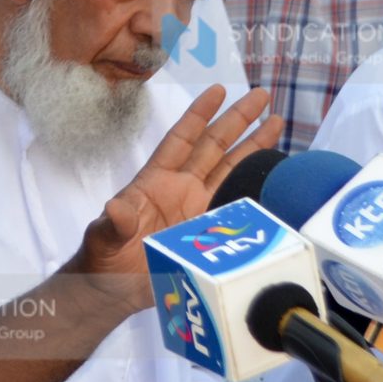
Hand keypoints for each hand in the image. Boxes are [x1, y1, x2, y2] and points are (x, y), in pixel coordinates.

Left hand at [76, 87, 280, 273]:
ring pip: (232, 171)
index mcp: (157, 181)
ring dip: (254, 148)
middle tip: (262, 95)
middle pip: (214, 147)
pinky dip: (258, 192)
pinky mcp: (213, 234)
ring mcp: (200, 210)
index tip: (217, 90)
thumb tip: (115, 209)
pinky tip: (278, 178)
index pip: (181, 140)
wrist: (116, 292)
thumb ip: (113, 224)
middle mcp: (182, 189)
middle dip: (238, 120)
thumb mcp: (105, 238)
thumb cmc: (105, 260)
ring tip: (277, 122)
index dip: (199, 115)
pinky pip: (239, 206)